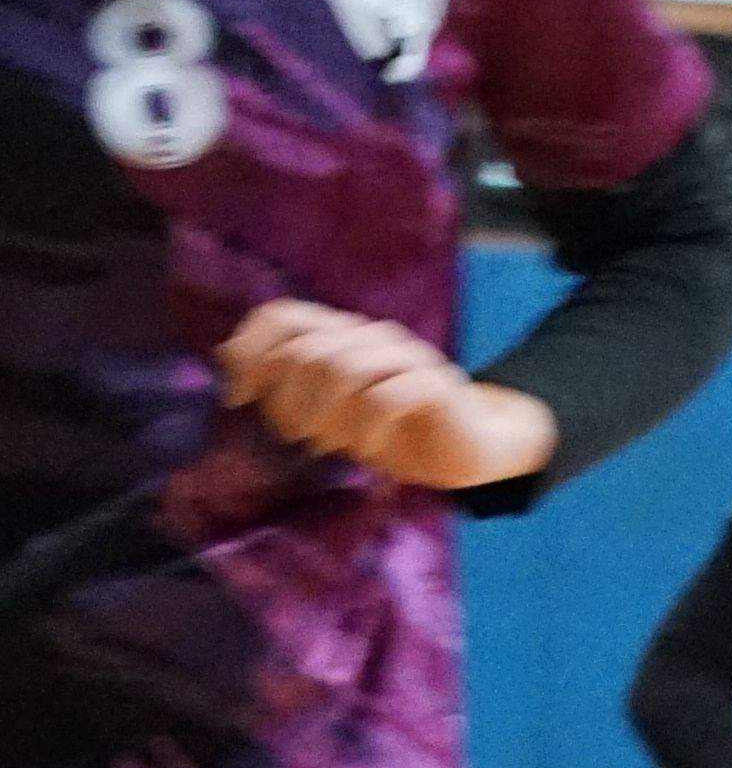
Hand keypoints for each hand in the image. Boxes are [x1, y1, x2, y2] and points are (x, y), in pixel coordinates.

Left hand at [215, 301, 553, 489]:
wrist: (468, 446)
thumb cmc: (389, 429)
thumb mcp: (326, 407)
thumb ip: (284, 382)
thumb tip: (227, 360)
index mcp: (342, 332)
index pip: (283, 317)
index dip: (250, 352)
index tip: (238, 398)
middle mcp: (371, 334)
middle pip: (307, 350)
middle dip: (289, 401)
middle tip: (296, 437)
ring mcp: (407, 356)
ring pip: (342, 370)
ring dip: (324, 417)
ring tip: (329, 445)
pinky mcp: (435, 386)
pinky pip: (384, 399)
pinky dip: (364, 430)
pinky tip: (366, 451)